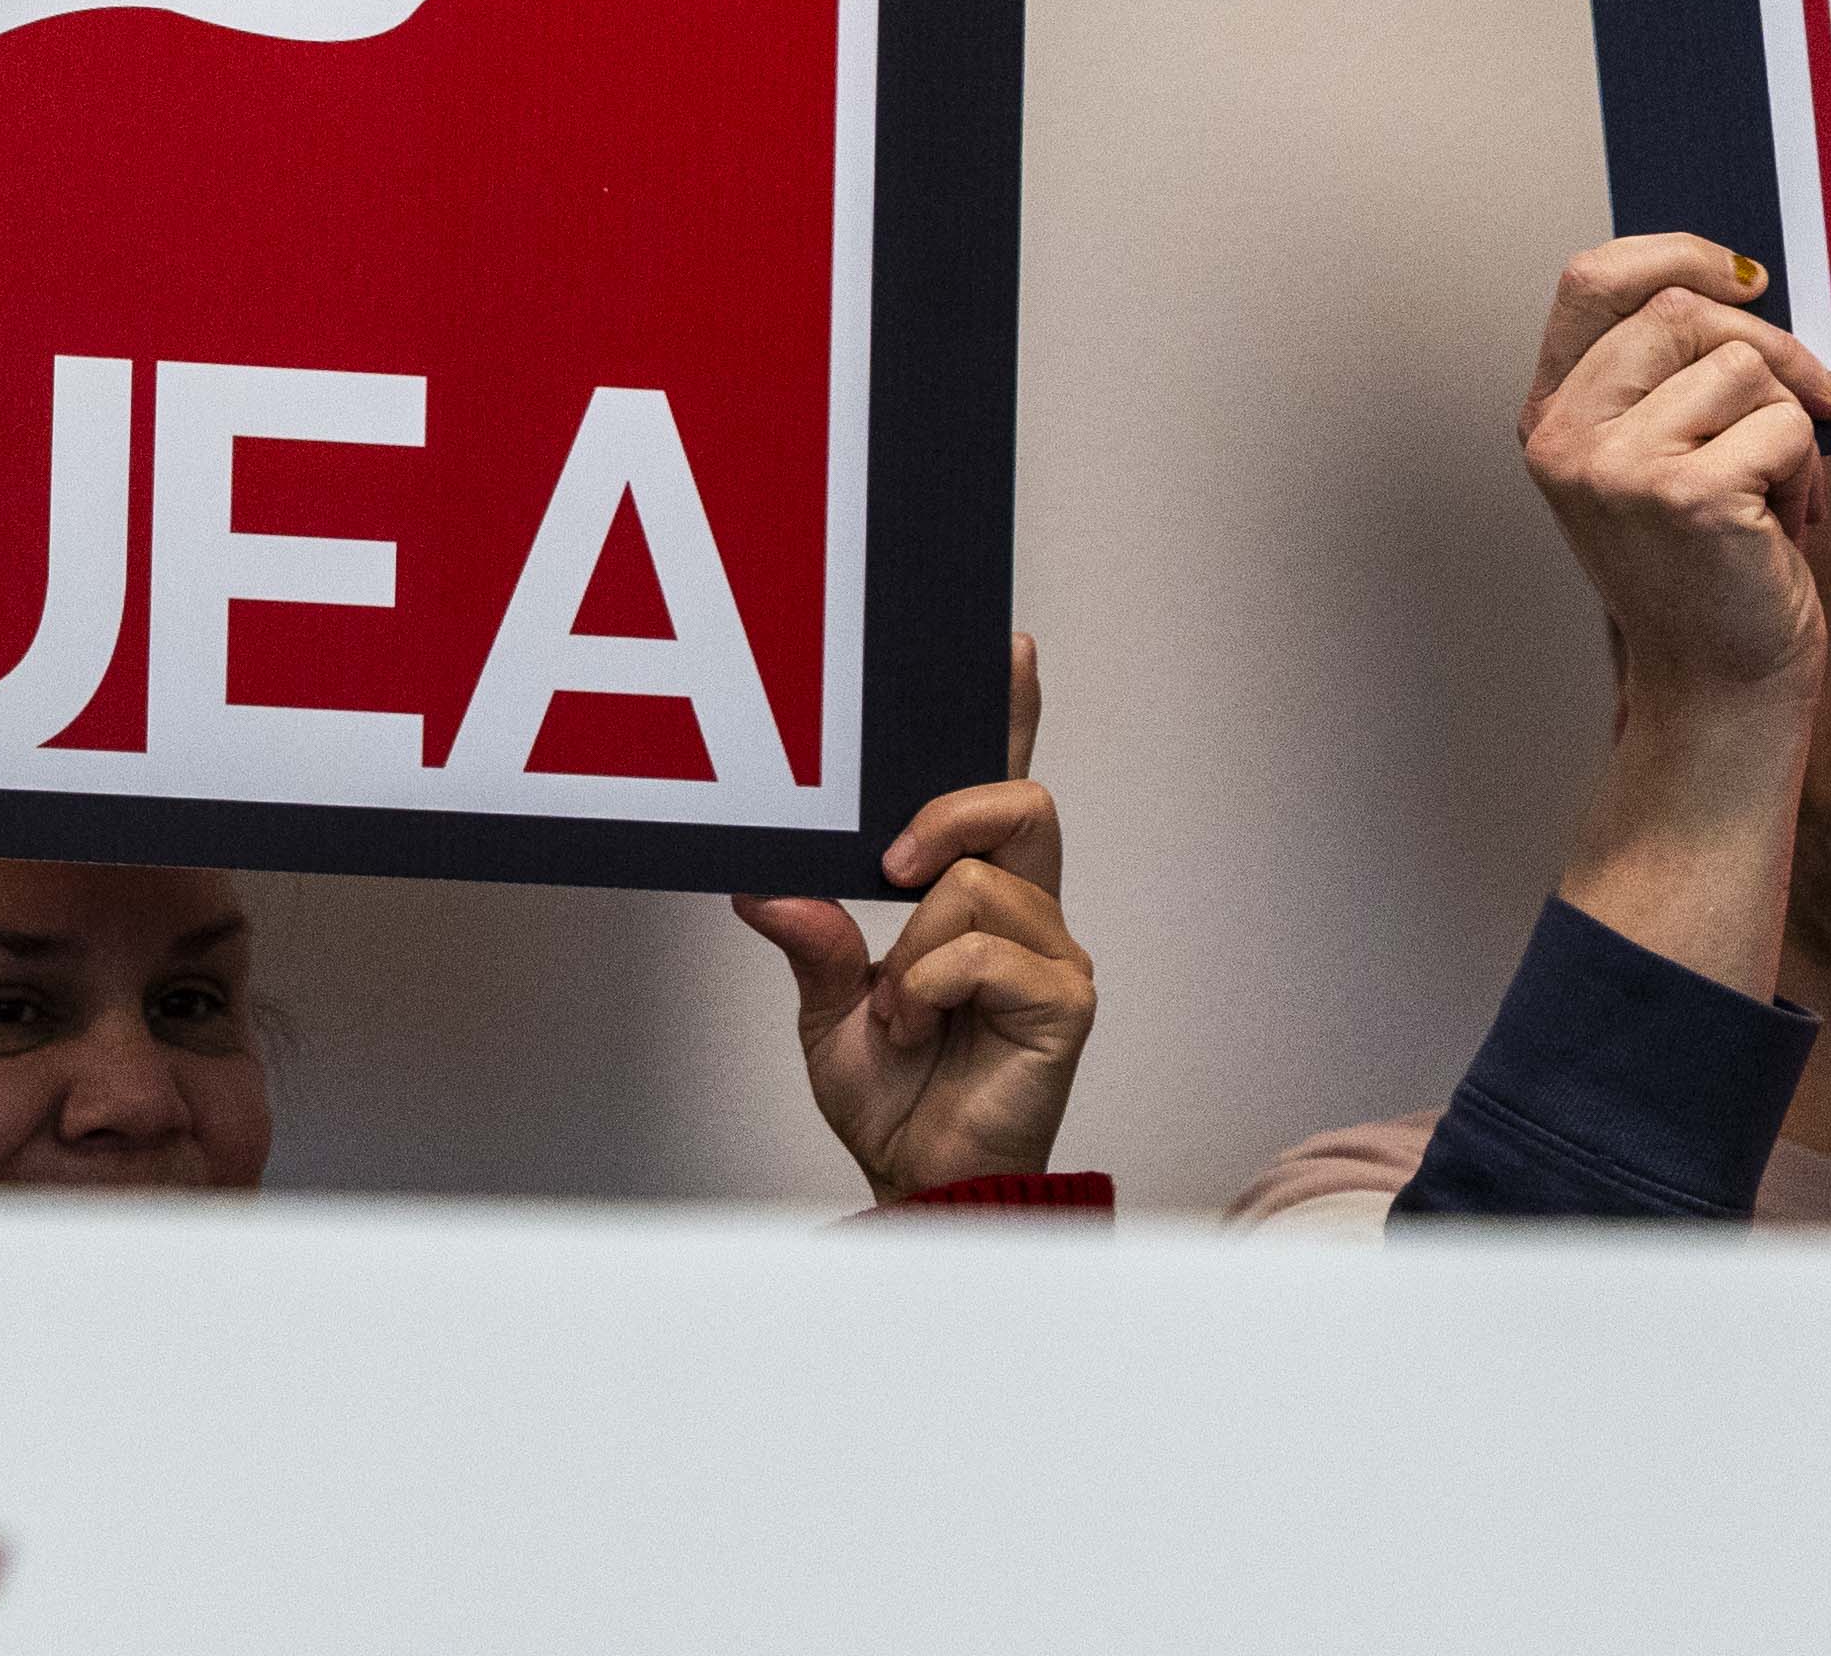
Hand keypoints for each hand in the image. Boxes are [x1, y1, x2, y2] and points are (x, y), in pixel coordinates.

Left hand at [733, 634, 1093, 1199]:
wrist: (918, 1182)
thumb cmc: (891, 1098)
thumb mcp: (826, 1010)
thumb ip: (812, 942)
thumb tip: (766, 887)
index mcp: (977, 898)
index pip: (1000, 789)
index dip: (1012, 716)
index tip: (1009, 647)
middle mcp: (1027, 913)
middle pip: (1019, 800)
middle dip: (946, 811)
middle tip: (887, 864)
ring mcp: (1052, 955)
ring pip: (982, 879)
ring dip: (914, 942)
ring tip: (895, 1008)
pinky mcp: (1064, 1001)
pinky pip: (985, 947)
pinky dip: (928, 982)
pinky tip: (916, 1025)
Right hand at [1521, 234, 1830, 706]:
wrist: (1717, 689)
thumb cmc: (1703, 572)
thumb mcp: (1654, 461)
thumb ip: (1664, 379)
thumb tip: (1745, 287)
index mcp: (1550, 416)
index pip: (1592, 280)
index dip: (1675, 254)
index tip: (1748, 279)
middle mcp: (1566, 436)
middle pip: (1680, 310)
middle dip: (1772, 347)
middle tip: (1821, 399)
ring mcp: (1617, 466)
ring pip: (1742, 368)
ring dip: (1791, 427)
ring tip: (1777, 491)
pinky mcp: (1684, 495)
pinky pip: (1785, 426)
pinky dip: (1808, 472)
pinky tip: (1785, 525)